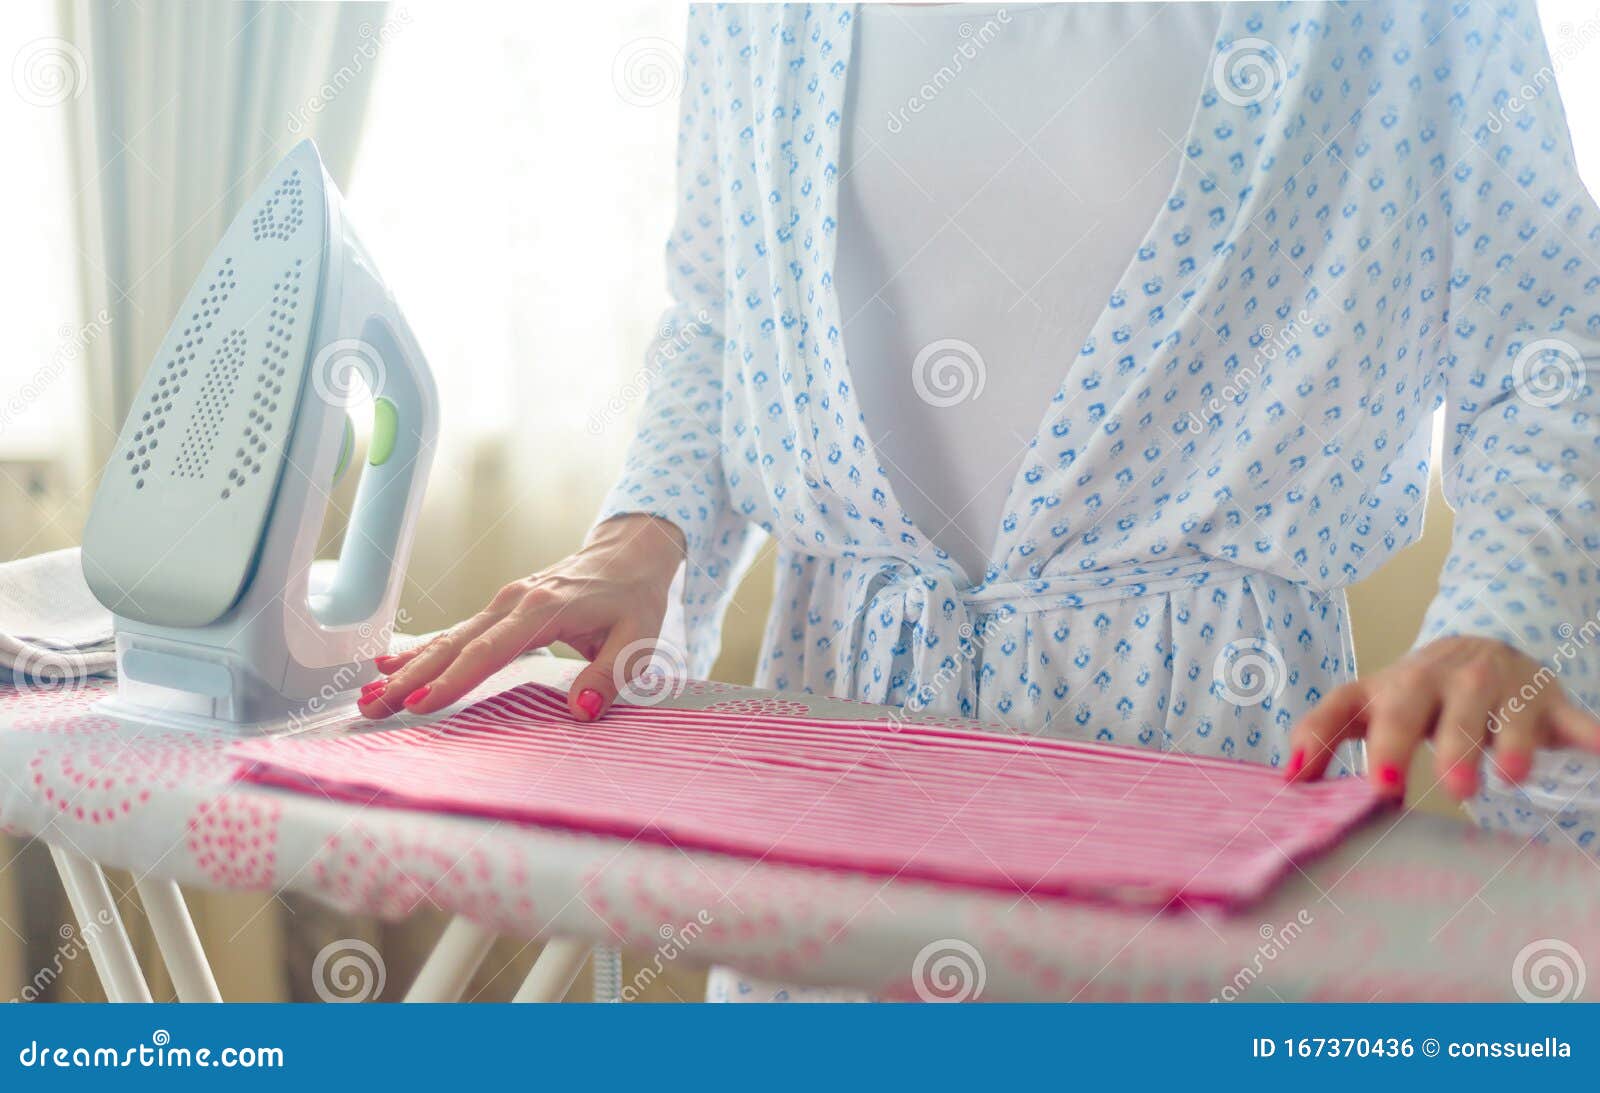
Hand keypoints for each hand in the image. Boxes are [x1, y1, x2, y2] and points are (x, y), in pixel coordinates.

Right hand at [358, 514, 685, 721]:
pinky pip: (457, 632)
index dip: (454, 680)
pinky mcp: (501, 607)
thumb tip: (580, 710)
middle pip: (455, 645)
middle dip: (412, 680)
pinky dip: (423, 651)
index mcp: (545, 609)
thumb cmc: (634, 598)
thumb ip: (610, 676)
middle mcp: (515, 601)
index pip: (490, 650)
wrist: (629, 553)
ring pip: (449, 638)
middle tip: (373, 709)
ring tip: (370, 696)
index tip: (420, 704)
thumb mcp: (638, 639)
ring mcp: (504, 601)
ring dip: (409, 668)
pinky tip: (391, 666)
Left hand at [1285, 636, 1599, 799]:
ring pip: (1506, 713)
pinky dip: (1587, 733)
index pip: (1363, 708)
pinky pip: (1571, 718)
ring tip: (1509, 776)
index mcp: (1393, 687)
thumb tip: (1288, 778)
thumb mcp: (1363, 706)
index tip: (1377, 785)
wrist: (1476, 647)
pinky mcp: (1546, 702)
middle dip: (1448, 745)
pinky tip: (1598, 747)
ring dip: (1509, 742)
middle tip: (1452, 789)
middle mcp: (1446, 682)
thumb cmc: (1411, 694)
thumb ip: (1322, 735)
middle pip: (1441, 709)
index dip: (1367, 742)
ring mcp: (1499, 689)